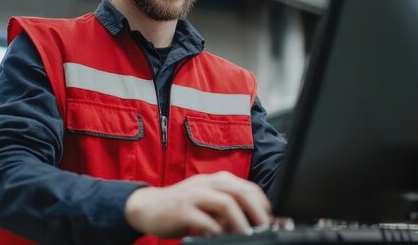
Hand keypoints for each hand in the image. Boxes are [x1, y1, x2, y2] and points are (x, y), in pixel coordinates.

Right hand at [124, 171, 271, 237]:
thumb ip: (228, 207)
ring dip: (240, 222)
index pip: (248, 187)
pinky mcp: (182, 210)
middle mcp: (207, 184)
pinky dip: (216, 231)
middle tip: (265, 230)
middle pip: (241, 192)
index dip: (263, 205)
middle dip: (257, 212)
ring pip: (226, 203)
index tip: (271, 221)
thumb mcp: (208, 202)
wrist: (147, 206)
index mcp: (217, 180)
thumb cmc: (182, 206)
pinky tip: (220, 238)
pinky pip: (205, 220)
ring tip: (247, 236)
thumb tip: (253, 222)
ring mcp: (194, 195)